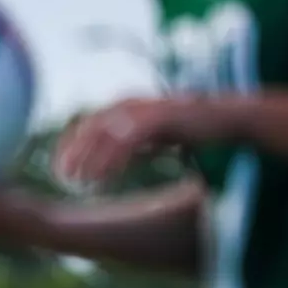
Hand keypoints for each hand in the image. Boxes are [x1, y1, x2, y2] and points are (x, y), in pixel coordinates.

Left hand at [53, 97, 237, 190]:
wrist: (226, 117)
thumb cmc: (189, 127)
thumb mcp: (153, 138)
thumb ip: (132, 147)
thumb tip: (110, 166)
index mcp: (126, 107)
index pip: (88, 125)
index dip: (71, 145)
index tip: (61, 168)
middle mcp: (130, 105)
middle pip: (91, 128)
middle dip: (74, 152)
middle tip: (64, 177)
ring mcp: (144, 110)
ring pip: (105, 135)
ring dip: (89, 160)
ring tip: (80, 182)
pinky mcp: (158, 118)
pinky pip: (126, 141)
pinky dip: (111, 161)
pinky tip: (103, 179)